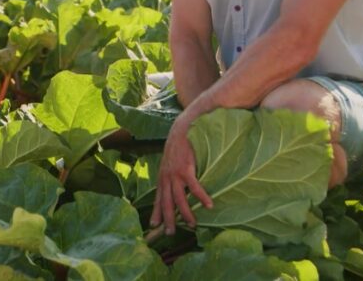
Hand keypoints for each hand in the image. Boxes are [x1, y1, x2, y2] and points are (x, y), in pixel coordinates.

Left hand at [150, 112, 213, 234]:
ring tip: (193, 224)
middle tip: (170, 233)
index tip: (153, 226)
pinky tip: (209, 205)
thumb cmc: (177, 146)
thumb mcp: (169, 162)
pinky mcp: (186, 170)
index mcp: (162, 178)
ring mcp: (175, 175)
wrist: (180, 130)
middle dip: (168, 219)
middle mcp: (166, 178)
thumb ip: (170, 175)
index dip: (156, 212)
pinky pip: (195, 188)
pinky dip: (202, 197)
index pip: (157, 198)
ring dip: (186, 213)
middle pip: (166, 203)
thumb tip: (174, 186)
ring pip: (179, 200)